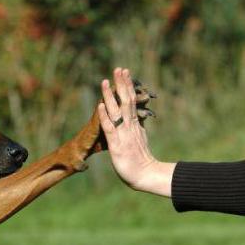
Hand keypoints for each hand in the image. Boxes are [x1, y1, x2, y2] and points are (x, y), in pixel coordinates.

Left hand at [97, 68, 175, 197]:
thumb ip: (139, 126)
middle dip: (122, 84)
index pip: (131, 100)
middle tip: (118, 68)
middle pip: (126, 100)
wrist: (144, 175)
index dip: (128, 86)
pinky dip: (104, 116)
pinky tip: (100, 105)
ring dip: (110, 96)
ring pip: (117, 110)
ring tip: (106, 81)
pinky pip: (110, 128)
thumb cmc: (140, 160)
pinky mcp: (117, 145)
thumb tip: (140, 115)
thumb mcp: (140, 138)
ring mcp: (123, 134)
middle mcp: (130, 126)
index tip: (125, 72)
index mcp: (135, 124)